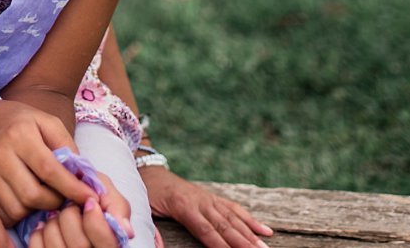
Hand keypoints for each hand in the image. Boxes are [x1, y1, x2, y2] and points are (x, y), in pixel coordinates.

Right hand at [0, 101, 96, 222]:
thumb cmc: (18, 122)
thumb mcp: (46, 121)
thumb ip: (66, 144)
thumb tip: (82, 174)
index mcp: (19, 135)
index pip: (49, 170)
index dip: (72, 187)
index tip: (89, 196)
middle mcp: (0, 155)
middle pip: (33, 195)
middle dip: (55, 202)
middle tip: (63, 196)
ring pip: (18, 209)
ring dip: (37, 210)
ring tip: (45, 197)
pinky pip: (3, 214)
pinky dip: (20, 214)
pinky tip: (27, 201)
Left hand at [26, 196, 130, 247]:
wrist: (69, 198)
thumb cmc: (91, 195)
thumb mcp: (108, 194)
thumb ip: (117, 206)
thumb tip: (126, 230)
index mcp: (109, 245)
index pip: (105, 243)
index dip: (95, 221)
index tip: (89, 202)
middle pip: (79, 244)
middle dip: (70, 216)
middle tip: (70, 205)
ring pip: (56, 246)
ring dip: (53, 222)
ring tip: (57, 214)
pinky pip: (37, 247)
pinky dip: (38, 231)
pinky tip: (45, 225)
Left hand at [140, 165, 271, 247]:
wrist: (149, 170)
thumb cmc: (146, 193)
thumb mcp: (145, 210)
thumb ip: (152, 230)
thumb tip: (156, 246)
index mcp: (182, 206)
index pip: (205, 230)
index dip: (220, 245)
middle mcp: (200, 201)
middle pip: (224, 226)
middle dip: (242, 242)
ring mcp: (209, 198)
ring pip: (233, 218)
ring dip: (250, 234)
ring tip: (265, 247)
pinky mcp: (213, 198)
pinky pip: (234, 209)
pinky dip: (250, 220)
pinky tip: (265, 231)